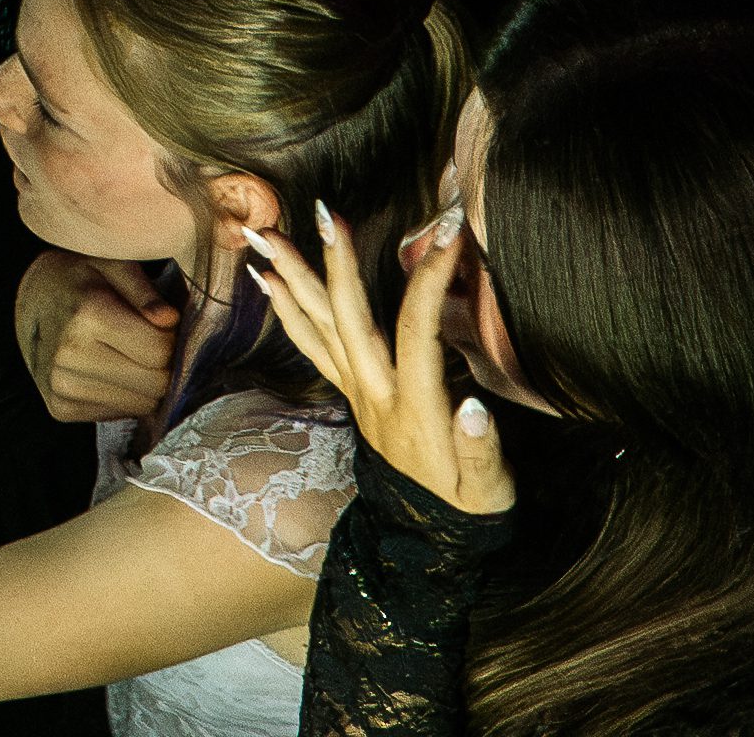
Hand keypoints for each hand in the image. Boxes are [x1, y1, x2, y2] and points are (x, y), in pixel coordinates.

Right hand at [14, 244, 189, 422]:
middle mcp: (69, 355)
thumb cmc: (79, 280)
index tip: (158, 325)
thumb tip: (170, 320)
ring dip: (144, 384)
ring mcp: (61, 386)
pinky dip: (123, 396)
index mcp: (87, 315)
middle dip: (161, 365)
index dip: (169, 338)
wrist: (28, 302)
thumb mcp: (114, 266)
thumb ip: (145, 291)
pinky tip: (108, 371)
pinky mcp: (59, 408)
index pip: (159, 351)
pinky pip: (119, 414)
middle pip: (155, 384)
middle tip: (146, 341)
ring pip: (141, 405)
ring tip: (125, 355)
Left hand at [251, 198, 509, 520]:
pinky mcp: (352, 394)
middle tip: (322, 213)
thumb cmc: (469, 508)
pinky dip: (287, 309)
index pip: (417, 329)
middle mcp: (376, 394)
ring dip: (294, 277)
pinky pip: (311, 344)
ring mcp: (358, 393)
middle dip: (336, 263)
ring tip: (265, 234)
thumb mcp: (488, 488)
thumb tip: (472, 407)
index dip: (431, 279)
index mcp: (415, 407)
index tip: (447, 232)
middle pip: (349, 319)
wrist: (431, 540)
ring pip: (319, 327)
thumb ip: (480, 449)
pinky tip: (266, 279)